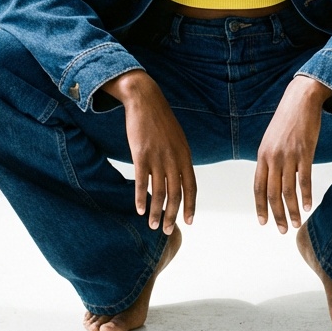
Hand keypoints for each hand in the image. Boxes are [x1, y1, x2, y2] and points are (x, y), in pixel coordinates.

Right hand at [101, 70, 196, 234]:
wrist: (145, 99)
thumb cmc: (160, 119)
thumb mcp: (177, 138)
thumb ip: (179, 157)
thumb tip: (179, 176)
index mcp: (185, 155)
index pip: (191, 186)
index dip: (190, 206)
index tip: (189, 221)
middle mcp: (174, 158)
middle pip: (176, 194)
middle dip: (173, 215)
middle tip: (169, 230)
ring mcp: (157, 157)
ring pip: (159, 192)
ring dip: (157, 212)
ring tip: (154, 225)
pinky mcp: (141, 154)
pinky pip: (141, 182)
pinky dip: (140, 198)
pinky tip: (139, 210)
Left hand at [254, 75, 331, 232]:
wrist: (300, 99)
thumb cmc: (287, 120)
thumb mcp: (272, 139)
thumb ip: (270, 158)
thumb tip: (272, 178)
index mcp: (262, 155)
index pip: (258, 187)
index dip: (260, 206)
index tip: (263, 222)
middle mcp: (273, 157)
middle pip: (272, 193)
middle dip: (277, 214)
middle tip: (282, 230)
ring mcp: (289, 155)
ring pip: (288, 190)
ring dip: (291, 210)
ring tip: (297, 223)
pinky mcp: (305, 152)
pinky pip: (304, 179)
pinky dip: (306, 196)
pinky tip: (307, 206)